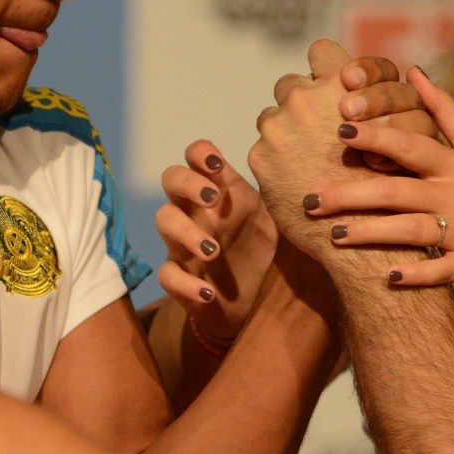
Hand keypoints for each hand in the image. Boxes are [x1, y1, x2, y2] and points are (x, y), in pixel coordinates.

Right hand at [154, 141, 276, 341]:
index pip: (196, 157)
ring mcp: (182, 242)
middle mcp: (195, 211)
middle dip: (188, 183)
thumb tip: (288, 171)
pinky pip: (167, 275)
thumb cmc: (255, 248)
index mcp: (218, 192)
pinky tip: (208, 293)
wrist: (248, 299)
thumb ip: (272, 195)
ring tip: (213, 252)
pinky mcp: (179, 277)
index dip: (200, 153)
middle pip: (171, 178)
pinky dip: (184, 284)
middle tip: (213, 200)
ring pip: (165, 220)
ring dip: (186, 232)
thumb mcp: (270, 219)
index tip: (216, 164)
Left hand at [248, 40, 385, 259]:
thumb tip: (348, 103)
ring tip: (304, 161)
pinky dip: (275, 162)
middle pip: (290, 84)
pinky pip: (263, 149)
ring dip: (283, 133)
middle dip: (299, 104)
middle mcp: (305, 98)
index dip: (325, 67)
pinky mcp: (260, 156)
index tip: (329, 87)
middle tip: (313, 131)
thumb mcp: (388, 134)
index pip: (322, 51)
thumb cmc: (384, 184)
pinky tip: (294, 181)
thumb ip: (364, 109)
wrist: (364, 234)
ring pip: (271, 118)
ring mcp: (278, 127)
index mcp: (340, 86)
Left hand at [309, 67, 453, 288]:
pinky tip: (384, 277)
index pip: (411, 145)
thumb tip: (412, 72)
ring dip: (370, 234)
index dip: (376, 136)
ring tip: (331, 237)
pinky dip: (415, 275)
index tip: (339, 130)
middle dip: (350, 195)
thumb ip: (444, 110)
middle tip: (309, 199)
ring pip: (411, 231)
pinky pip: (441, 271)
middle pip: (398, 190)